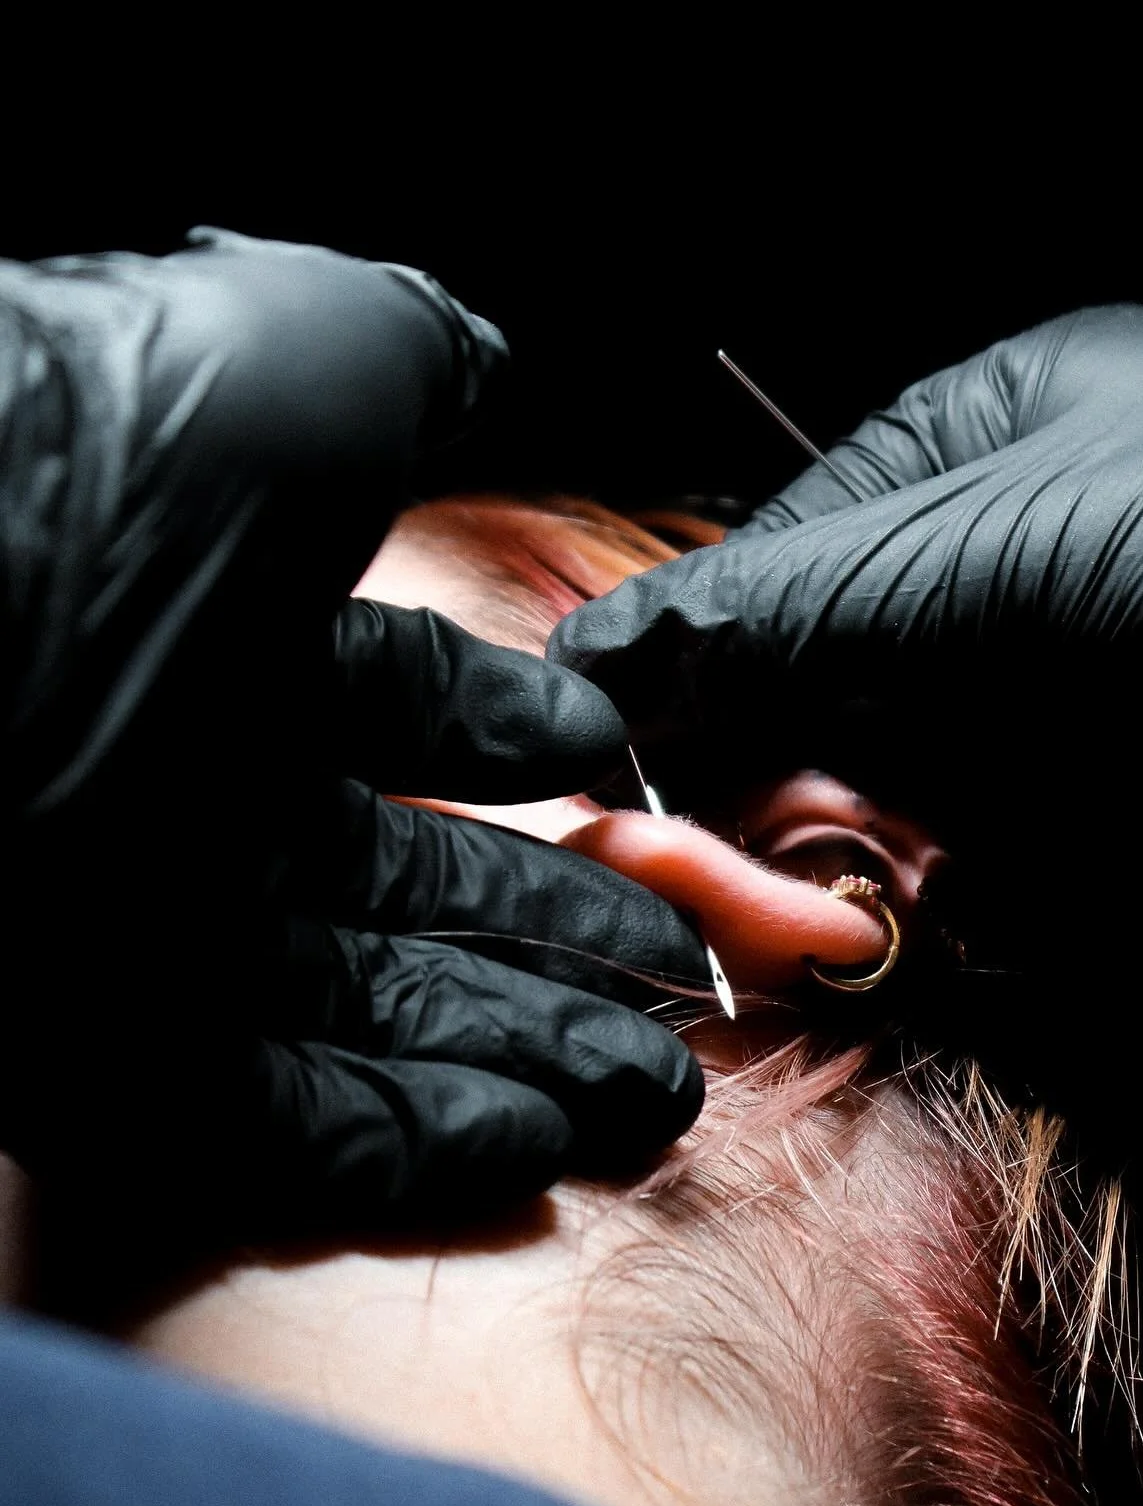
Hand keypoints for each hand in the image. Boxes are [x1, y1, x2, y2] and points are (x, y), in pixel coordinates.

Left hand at [1, 231, 703, 1251]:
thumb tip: (475, 360)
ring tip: (657, 1086)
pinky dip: (430, 1142)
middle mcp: (195, 798)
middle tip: (681, 972)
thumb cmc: (98, 475)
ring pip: (378, 1019)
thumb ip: (399, 369)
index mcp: (228, 643)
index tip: (616, 767)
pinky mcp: (124, 1074)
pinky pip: (302, 1131)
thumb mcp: (294, 376)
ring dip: (529, 1056)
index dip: (518, 740)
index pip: (400, 709)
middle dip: (561, 933)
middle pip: (415, 887)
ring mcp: (157, 945)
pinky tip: (545, 1145)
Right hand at [552, 307, 1142, 968]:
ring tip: (946, 877)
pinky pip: (994, 898)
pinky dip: (986, 922)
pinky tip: (1019, 915)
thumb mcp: (992, 556)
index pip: (781, 562)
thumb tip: (588, 661)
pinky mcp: (1131, 839)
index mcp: (990, 440)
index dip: (706, 670)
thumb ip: (777, 615)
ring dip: (892, 867)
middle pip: (833, 700)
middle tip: (772, 858)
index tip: (634, 770)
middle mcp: (1028, 572)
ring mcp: (1081, 712)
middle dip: (802, 786)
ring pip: (902, 816)